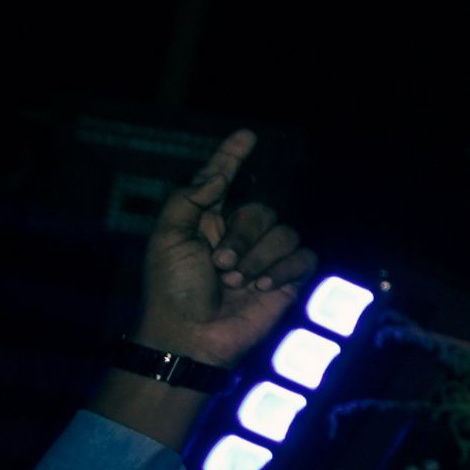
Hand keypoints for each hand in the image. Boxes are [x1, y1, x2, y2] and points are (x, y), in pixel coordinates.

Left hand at [135, 130, 317, 366]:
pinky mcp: (287, 279)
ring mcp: (265, 257)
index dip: (233, 156)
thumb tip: (216, 176)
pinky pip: (303, 257)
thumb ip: (187, 200)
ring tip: (237, 283)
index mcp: (207, 220)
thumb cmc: (172, 290)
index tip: (246, 135)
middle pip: (260, 209)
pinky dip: (283, 269)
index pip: (224, 179)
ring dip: (259, 258)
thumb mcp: (166, 239)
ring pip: (284, 232)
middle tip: (220, 266)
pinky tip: (262, 288)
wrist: (192, 335)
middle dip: (242, 237)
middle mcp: (238, 234)